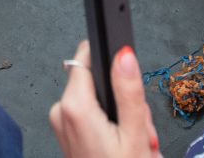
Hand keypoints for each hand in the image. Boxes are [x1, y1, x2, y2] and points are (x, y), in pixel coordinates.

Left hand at [50, 41, 160, 157]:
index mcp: (75, 106)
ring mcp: (63, 125)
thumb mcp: (135, 134)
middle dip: (126, 103)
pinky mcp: (68, 135)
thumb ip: (129, 90)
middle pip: (98, 83)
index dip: (112, 66)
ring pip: (99, 102)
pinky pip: (93, 118)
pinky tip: (124, 148)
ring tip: (136, 144)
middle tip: (141, 131)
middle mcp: (62, 113)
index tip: (128, 82)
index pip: (86, 58)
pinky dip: (113, 129)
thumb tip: (124, 55)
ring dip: (123, 119)